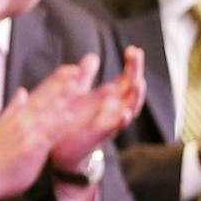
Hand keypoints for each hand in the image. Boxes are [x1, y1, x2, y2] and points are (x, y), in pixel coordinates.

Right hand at [0, 55, 95, 200]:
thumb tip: (23, 91)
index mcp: (19, 115)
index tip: (71, 69)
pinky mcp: (31, 148)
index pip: (40, 93)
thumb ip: (14, 107)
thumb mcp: (2, 125)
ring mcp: (27, 133)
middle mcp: (23, 120)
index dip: (56, 81)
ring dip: (63, 99)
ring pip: (48, 112)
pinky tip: (70, 117)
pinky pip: (47, 135)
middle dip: (62, 84)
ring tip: (78, 86)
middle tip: (78, 70)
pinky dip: (58, 125)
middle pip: (45, 98)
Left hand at [50, 45, 147, 173]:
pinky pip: (112, 129)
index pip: (126, 79)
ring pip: (128, 110)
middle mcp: (113, 111)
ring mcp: (108, 124)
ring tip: (138, 83)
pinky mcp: (98, 136)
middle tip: (137, 56)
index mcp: (109, 99)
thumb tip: (92, 57)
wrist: (62, 151)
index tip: (134, 49)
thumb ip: (85, 77)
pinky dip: (120, 121)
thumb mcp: (79, 95)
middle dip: (136, 73)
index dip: (132, 65)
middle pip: (131, 91)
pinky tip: (124, 113)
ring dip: (135, 97)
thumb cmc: (74, 122)